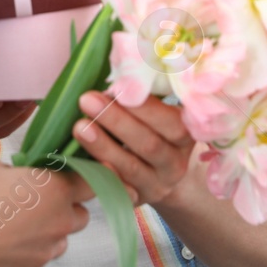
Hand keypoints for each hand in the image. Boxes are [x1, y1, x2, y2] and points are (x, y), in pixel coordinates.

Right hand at [0, 159, 92, 266]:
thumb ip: (12, 171)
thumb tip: (13, 176)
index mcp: (55, 189)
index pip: (92, 182)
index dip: (84, 178)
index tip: (72, 176)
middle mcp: (60, 221)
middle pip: (81, 215)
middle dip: (66, 209)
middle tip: (39, 202)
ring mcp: (48, 250)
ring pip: (61, 241)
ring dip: (48, 234)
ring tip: (19, 228)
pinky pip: (40, 264)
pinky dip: (30, 257)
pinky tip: (9, 250)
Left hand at [70, 90, 193, 205]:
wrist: (159, 173)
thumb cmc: (154, 128)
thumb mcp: (161, 111)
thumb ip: (147, 94)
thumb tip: (120, 67)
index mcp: (187, 134)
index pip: (171, 122)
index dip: (145, 107)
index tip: (119, 88)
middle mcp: (176, 162)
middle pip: (149, 144)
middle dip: (117, 121)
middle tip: (87, 99)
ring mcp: (157, 184)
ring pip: (131, 167)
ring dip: (103, 146)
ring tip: (79, 126)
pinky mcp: (137, 199)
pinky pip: (117, 189)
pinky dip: (100, 173)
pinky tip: (80, 160)